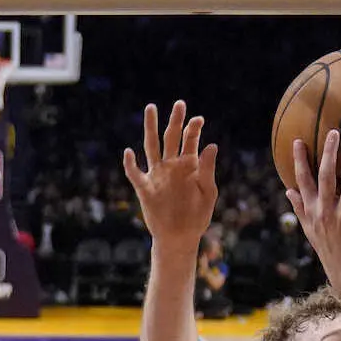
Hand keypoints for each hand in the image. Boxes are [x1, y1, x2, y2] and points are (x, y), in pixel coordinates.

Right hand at [122, 101, 217, 246]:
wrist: (180, 237)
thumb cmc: (197, 216)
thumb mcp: (208, 193)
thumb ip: (207, 169)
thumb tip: (212, 145)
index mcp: (188, 168)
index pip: (190, 142)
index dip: (194, 129)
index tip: (199, 119)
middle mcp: (171, 167)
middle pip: (171, 138)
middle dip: (175, 121)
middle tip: (180, 103)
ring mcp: (157, 176)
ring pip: (151, 147)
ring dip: (150, 128)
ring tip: (151, 108)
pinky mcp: (145, 189)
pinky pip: (135, 174)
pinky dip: (130, 164)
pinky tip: (129, 152)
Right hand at [285, 130, 340, 294]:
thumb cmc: (329, 251)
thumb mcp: (310, 231)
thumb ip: (300, 208)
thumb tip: (288, 191)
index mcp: (312, 211)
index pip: (302, 182)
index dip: (299, 161)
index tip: (298, 141)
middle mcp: (325, 212)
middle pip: (325, 177)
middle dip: (329, 153)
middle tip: (335, 131)